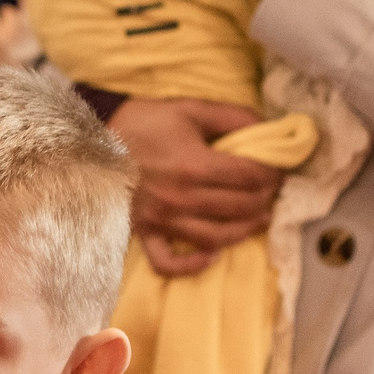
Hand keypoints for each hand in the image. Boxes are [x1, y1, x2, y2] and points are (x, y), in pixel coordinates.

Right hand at [0, 1, 34, 71]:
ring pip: (20, 40)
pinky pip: (20, 60)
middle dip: (7, 16)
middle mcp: (0, 38)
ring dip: (15, 34)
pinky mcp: (9, 75)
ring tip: (8, 36)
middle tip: (5, 15)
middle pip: (13, 20)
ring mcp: (8, 57)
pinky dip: (16, 56)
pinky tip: (8, 57)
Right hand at [108, 98, 281, 271]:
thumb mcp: (191, 109)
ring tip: (258, 219)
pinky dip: (192, 265)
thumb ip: (234, 117)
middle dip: (266, 199)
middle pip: (241, 208)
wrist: (95, 139)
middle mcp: (179, 197)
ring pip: (216, 237)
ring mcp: (161, 219)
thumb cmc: (146, 123)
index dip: (274, 174)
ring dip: (245, 231)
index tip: (278, 170)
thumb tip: (270, 129)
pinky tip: (212, 255)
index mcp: (193, 164)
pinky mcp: (145, 232)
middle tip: (272, 192)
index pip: (251, 177)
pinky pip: (168, 262)